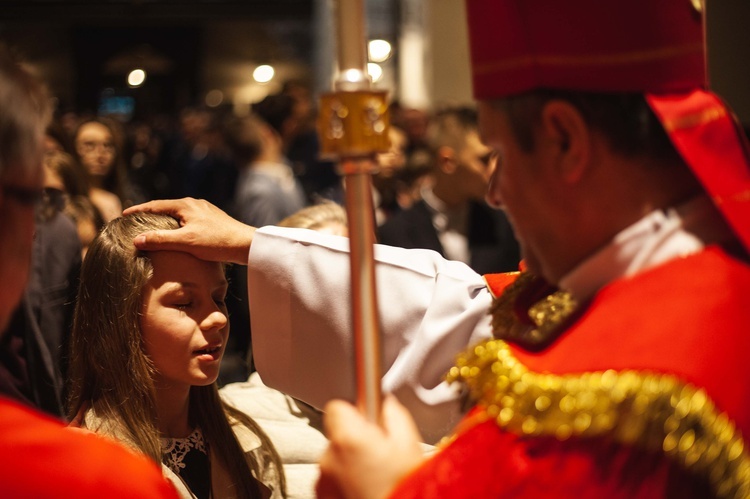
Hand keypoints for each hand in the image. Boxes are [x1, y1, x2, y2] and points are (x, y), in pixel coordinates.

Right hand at [123, 198, 255, 264]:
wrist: (246, 244)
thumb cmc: (216, 242)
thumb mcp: (185, 242)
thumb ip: (161, 240)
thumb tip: (137, 239)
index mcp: (185, 205)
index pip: (155, 205)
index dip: (138, 210)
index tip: (123, 214)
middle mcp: (194, 204)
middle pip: (166, 207)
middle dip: (150, 213)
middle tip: (135, 220)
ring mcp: (205, 211)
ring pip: (178, 214)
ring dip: (164, 219)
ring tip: (153, 226)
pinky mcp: (212, 220)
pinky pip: (188, 220)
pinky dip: (177, 225)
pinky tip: (177, 234)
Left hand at [317, 396, 424, 498]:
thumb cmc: (404, 489)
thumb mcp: (410, 446)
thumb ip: (394, 415)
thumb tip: (385, 404)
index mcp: (348, 439)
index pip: (336, 407)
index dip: (354, 412)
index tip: (368, 421)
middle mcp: (328, 458)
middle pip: (337, 435)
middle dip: (355, 440)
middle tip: (379, 454)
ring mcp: (322, 481)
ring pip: (334, 459)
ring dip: (349, 464)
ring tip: (375, 478)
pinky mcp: (322, 497)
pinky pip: (332, 480)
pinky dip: (345, 483)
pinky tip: (366, 491)